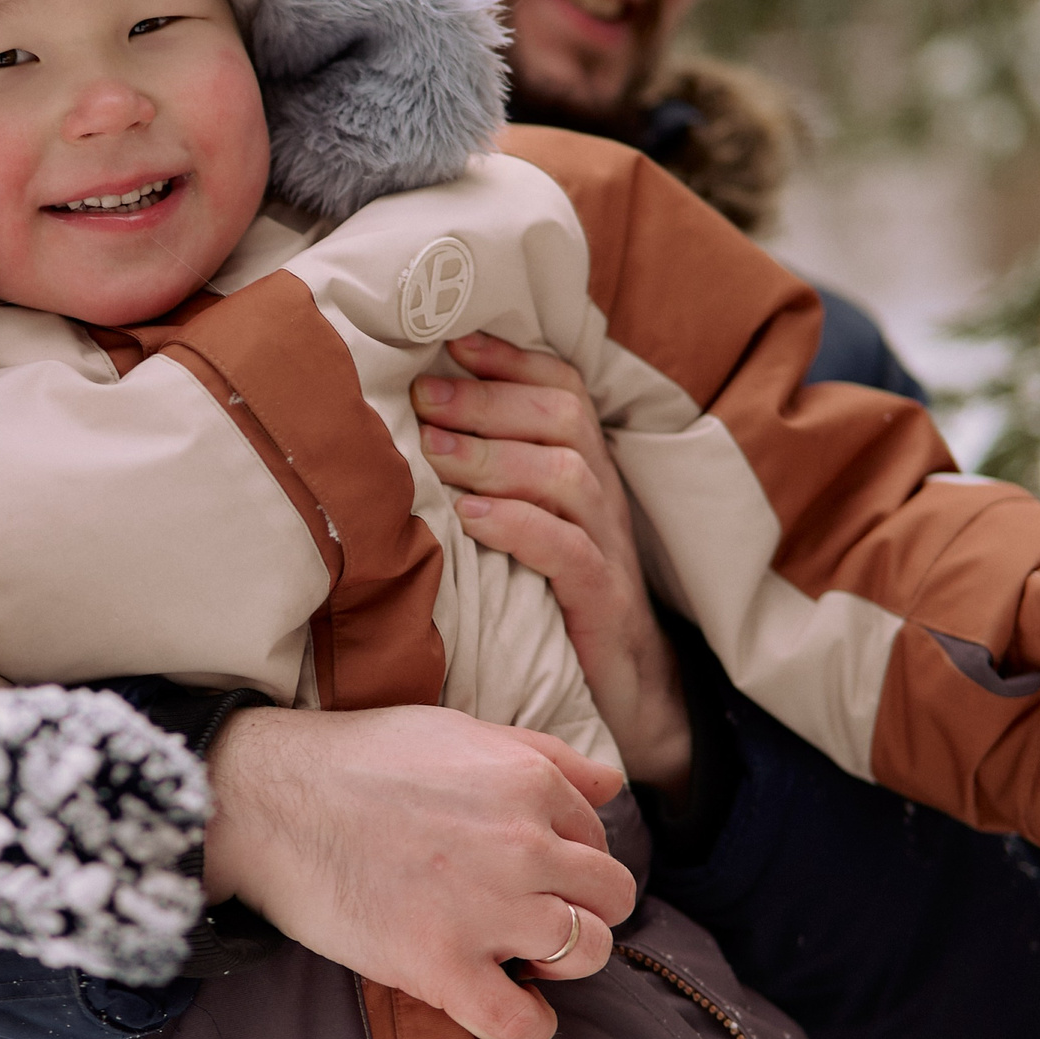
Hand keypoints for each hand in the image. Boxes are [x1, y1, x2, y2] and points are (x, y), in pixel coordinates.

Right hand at [200, 704, 636, 1038]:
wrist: (268, 800)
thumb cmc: (357, 759)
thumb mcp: (459, 731)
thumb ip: (543, 754)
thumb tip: (612, 783)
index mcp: (528, 783)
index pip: (598, 837)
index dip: (570, 858)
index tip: (535, 870)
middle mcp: (523, 846)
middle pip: (612, 899)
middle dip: (585, 909)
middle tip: (538, 914)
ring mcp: (485, 910)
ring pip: (588, 954)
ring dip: (564, 961)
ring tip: (521, 955)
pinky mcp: (440, 967)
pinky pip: (524, 1023)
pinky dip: (530, 1024)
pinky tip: (509, 1005)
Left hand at [411, 334, 692, 797]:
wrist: (629, 696)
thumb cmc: (557, 602)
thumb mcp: (526, 530)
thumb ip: (490, 480)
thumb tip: (410, 431)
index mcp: (587, 471)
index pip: (564, 389)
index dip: (513, 360)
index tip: (452, 341)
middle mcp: (604, 498)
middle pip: (562, 418)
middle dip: (489, 399)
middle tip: (424, 395)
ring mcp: (610, 549)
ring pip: (566, 475)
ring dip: (494, 455)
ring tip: (434, 450)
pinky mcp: (605, 603)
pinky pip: (570, 552)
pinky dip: (519, 527)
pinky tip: (472, 519)